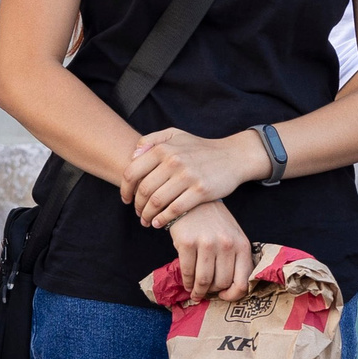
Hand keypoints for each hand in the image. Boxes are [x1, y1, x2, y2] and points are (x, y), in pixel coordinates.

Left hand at [124, 125, 264, 227]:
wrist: (232, 156)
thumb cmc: (201, 148)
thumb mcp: (176, 135)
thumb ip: (152, 140)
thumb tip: (133, 155)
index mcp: (164, 148)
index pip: (132, 172)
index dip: (125, 189)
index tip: (126, 199)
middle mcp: (174, 161)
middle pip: (144, 190)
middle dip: (137, 206)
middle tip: (138, 213)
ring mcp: (188, 176)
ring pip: (157, 202)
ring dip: (147, 215)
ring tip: (147, 221)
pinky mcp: (200, 191)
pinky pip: (175, 209)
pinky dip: (163, 219)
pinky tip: (159, 223)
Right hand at [168, 201, 253, 303]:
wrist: (193, 200)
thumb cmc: (215, 221)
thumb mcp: (233, 236)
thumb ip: (235, 258)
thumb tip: (229, 288)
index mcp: (242, 245)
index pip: (242, 282)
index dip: (232, 295)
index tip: (223, 296)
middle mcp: (226, 245)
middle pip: (221, 283)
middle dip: (212, 292)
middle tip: (205, 292)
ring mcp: (207, 243)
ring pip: (203, 281)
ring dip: (198, 291)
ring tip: (194, 292)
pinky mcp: (187, 243)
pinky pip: (187, 272)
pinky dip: (187, 282)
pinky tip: (187, 283)